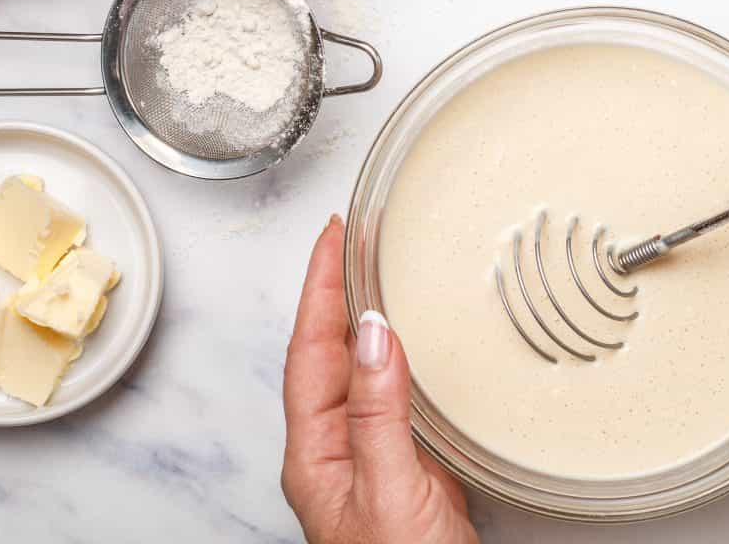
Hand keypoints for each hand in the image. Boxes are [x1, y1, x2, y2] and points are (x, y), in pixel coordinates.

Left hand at [281, 215, 477, 543]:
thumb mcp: (391, 492)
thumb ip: (379, 413)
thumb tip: (375, 332)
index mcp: (316, 454)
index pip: (310, 350)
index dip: (318, 288)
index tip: (332, 236)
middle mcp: (335, 452)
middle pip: (325, 353)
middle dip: (334, 291)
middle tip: (355, 237)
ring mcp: (369, 461)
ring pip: (358, 371)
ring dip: (366, 317)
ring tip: (380, 270)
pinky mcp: (406, 471)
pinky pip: (392, 395)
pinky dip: (401, 356)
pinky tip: (418, 344)